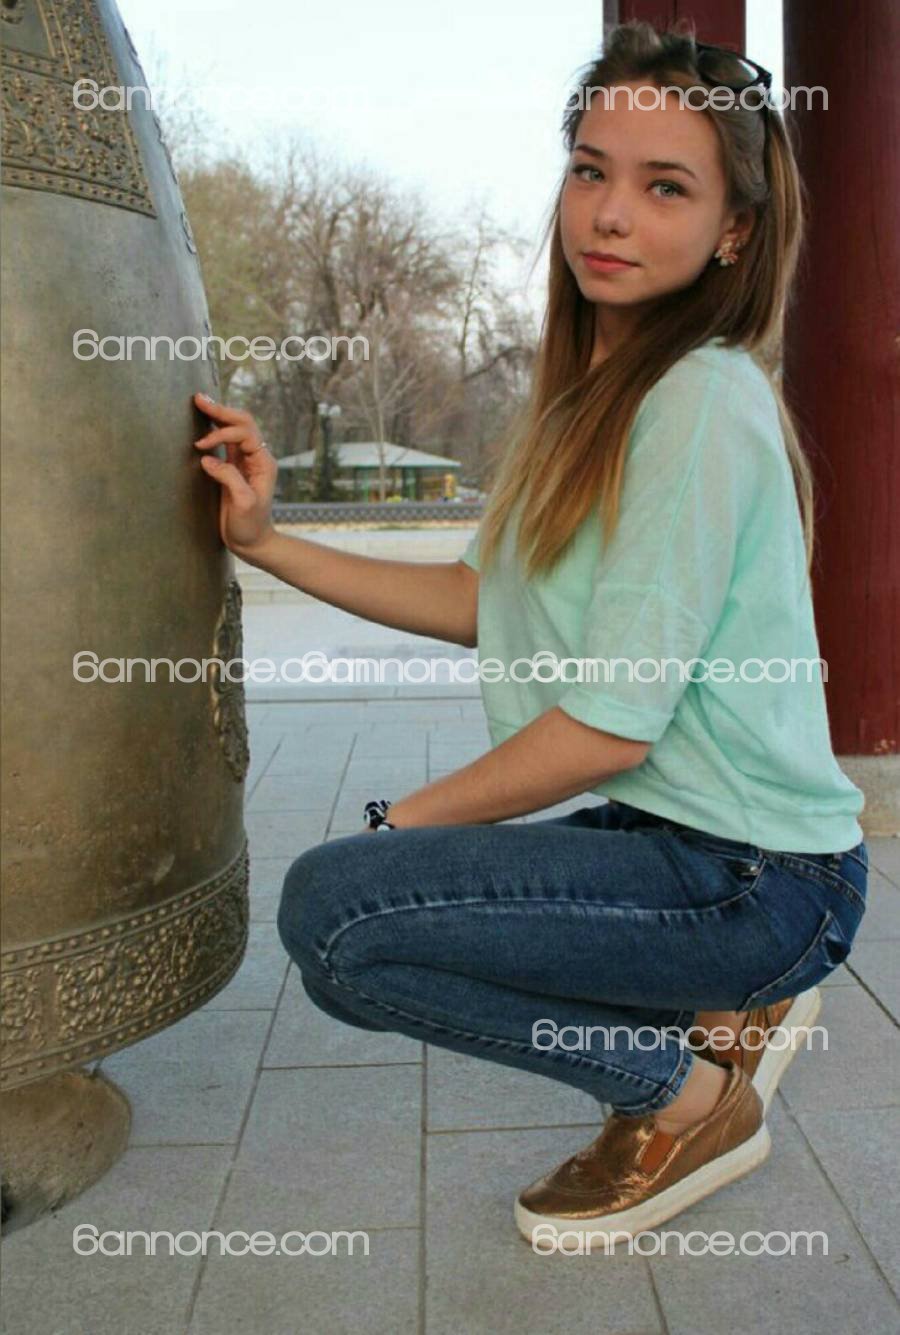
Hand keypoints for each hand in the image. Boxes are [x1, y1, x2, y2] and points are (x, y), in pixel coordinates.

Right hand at [192, 391, 277, 555]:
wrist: (252, 542)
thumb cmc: (250, 525)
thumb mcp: (243, 503)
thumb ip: (229, 478)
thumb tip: (208, 459)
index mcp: (263, 463)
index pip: (244, 434)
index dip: (222, 434)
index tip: (201, 446)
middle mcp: (256, 457)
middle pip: (241, 424)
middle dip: (220, 411)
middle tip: (198, 398)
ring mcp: (245, 461)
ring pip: (233, 429)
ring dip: (217, 416)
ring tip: (199, 403)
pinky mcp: (233, 468)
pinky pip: (226, 442)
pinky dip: (214, 430)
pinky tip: (202, 423)